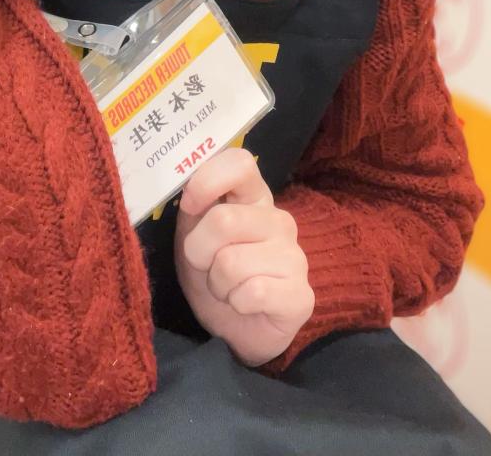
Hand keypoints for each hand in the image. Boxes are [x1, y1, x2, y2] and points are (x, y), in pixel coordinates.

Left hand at [173, 147, 314, 366]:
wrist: (232, 328)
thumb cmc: (211, 271)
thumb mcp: (192, 231)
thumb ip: (193, 203)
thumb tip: (189, 187)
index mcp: (253, 196)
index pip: (240, 163)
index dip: (207, 181)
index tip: (190, 205)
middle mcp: (279, 220)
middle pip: (224, 220)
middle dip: (199, 250)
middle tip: (205, 264)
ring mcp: (295, 257)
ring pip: (231, 263)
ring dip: (217, 282)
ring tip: (227, 286)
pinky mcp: (301, 296)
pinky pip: (253, 293)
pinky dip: (236, 303)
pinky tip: (245, 304)